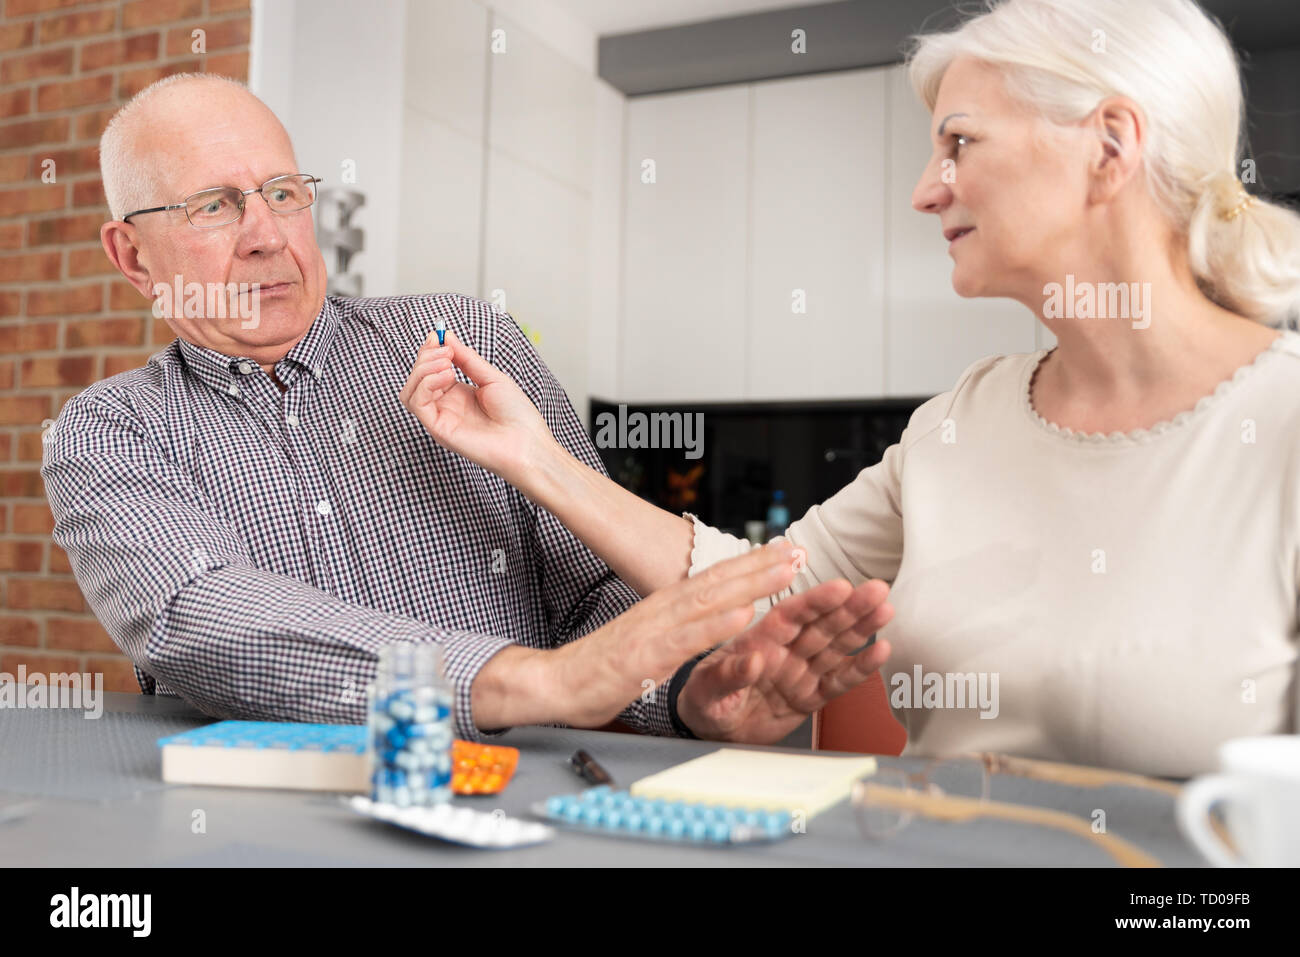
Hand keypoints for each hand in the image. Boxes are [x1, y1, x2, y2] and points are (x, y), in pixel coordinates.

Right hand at [398, 329, 558, 485]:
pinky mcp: (439, 429)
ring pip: (410, 391)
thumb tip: (446, 337)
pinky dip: (426, 384)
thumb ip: (467, 358)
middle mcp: (446, 405)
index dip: (430, 350)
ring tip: (447, 364)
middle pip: (417, 378)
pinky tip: (447, 377)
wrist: (527, 441)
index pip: (430, 369)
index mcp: (458, 393)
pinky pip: (417, 404)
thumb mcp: (491, 377)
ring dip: (423, 370)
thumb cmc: (517, 415)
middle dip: (426, 357)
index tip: (438, 334)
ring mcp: (441, 418)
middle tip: (446, 350)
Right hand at [477, 541, 799, 729]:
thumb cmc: (600, 668)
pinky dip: (717, 626)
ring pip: (708, 601)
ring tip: (785, 570)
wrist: (553, 684)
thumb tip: (708, 616)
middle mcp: (661, 610)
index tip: (785, 551)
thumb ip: (677, 627)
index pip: (713, 578)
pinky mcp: (644, 657)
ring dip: (750, 583)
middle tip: (799, 549)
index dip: (751, 563)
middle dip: (762, 564)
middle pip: (718, 580)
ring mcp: (653, 631)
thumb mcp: (648, 641)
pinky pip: (686, 640)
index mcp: (664, 607)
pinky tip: (744, 615)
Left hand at [675, 577, 893, 743]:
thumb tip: (753, 659)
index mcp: (757, 640)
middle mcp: (783, 651)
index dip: (815, 601)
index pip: (790, 616)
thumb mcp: (705, 688)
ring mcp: (799, 672)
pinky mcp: (809, 697)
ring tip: (886, 609)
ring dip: (861, 629)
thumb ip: (729, 674)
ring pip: (835, 648)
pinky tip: (881, 650)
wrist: (709, 729)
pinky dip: (859, 669)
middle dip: (850, 608)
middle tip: (877, 589)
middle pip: (821, 626)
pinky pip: (837, 682)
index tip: (840, 587)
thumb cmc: (703, 699)